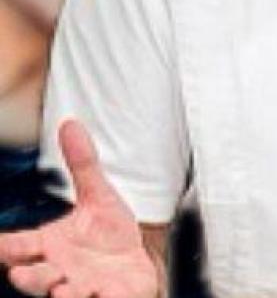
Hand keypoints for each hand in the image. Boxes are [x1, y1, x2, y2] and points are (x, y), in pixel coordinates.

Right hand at [0, 120, 159, 297]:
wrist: (137, 265)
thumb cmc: (109, 234)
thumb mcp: (98, 195)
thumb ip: (83, 164)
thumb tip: (70, 122)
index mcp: (48, 245)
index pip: (16, 247)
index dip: (3, 247)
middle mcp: (58, 270)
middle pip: (34, 277)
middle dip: (28, 277)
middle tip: (20, 274)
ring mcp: (81, 287)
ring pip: (63, 294)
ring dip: (61, 293)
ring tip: (63, 290)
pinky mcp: (109, 297)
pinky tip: (103, 294)